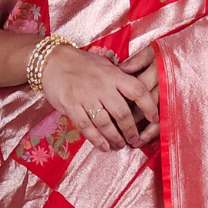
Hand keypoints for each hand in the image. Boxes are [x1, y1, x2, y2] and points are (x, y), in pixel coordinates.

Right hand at [40, 44, 158, 151]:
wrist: (52, 60)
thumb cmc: (82, 63)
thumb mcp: (104, 65)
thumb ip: (119, 79)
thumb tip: (138, 94)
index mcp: (113, 75)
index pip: (137, 91)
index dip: (149, 107)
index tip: (155, 119)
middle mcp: (102, 86)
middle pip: (122, 113)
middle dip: (131, 130)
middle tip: (135, 140)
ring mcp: (86, 97)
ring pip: (105, 123)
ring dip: (115, 137)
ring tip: (120, 145)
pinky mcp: (71, 106)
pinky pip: (86, 127)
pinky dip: (97, 139)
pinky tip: (104, 147)